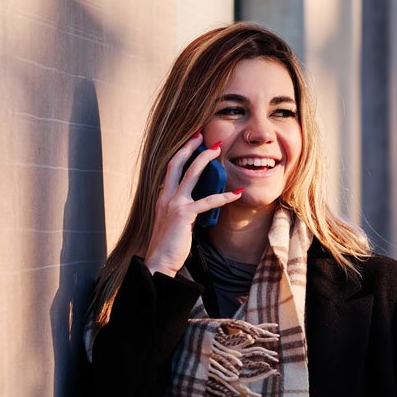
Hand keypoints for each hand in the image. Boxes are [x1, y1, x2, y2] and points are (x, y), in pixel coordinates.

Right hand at [144, 134, 242, 276]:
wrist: (159, 261)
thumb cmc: (169, 244)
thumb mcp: (175, 221)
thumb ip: (184, 208)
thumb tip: (199, 201)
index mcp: (163, 197)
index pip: (171, 168)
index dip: (181, 152)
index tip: (192, 140)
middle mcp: (166, 196)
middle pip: (177, 163)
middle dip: (190, 147)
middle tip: (202, 135)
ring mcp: (174, 204)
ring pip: (190, 174)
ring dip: (205, 160)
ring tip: (218, 149)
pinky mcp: (184, 215)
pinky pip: (207, 202)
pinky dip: (223, 196)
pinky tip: (236, 194)